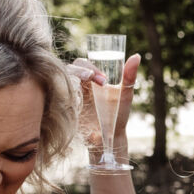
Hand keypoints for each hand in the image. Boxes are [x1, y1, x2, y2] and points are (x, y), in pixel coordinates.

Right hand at [68, 53, 137, 169]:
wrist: (110, 138)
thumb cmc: (118, 115)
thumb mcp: (124, 95)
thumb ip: (129, 76)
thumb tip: (137, 56)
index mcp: (90, 79)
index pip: (82, 63)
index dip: (89, 67)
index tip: (103, 79)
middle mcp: (77, 85)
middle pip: (69, 69)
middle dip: (79, 72)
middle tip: (90, 79)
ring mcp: (69, 96)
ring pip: (60, 82)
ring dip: (70, 82)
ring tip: (83, 92)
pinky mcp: (63, 109)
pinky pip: (56, 99)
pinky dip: (64, 97)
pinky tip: (75, 105)